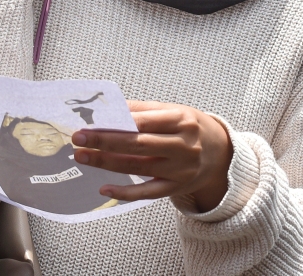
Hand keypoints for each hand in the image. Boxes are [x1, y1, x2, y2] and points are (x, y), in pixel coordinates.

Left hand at [71, 100, 233, 212]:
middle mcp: (183, 145)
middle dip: (104, 142)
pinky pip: (147, 193)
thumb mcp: (175, 111)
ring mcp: (180, 170)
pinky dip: (125, 192)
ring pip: (138, 168)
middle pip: (137, 145)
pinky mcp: (177, 188)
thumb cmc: (192, 128)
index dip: (114, 122)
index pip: (143, 121)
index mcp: (182, 120)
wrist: (223, 154)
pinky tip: (103, 188)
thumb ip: (144, 110)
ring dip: (107, 163)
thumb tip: (110, 110)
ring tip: (82, 157)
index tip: (90, 123)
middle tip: (79, 139)